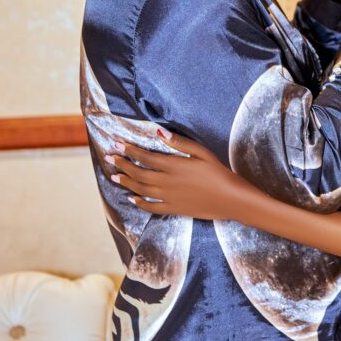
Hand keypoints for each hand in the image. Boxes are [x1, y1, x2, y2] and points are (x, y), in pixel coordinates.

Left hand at [106, 130, 237, 218]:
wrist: (231, 199)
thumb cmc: (219, 173)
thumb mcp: (202, 152)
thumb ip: (179, 143)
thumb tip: (159, 131)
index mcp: (174, 165)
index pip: (145, 157)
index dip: (130, 150)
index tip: (117, 144)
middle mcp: (167, 182)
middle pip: (138, 173)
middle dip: (122, 164)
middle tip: (109, 157)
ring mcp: (169, 197)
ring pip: (141, 189)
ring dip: (126, 181)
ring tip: (115, 175)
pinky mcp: (174, 209)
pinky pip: (151, 207)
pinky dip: (139, 203)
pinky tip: (132, 199)